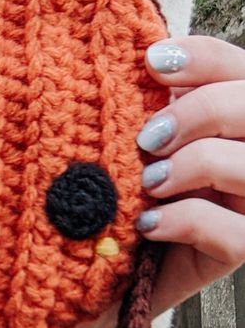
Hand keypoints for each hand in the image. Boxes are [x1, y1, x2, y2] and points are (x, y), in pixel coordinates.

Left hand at [48, 35, 244, 327]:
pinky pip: (236, 234)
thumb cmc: (114, 190)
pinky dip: (187, 221)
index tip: (150, 63)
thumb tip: (139, 58)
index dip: (202, 57)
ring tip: (149, 182)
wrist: (96, 270)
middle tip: (147, 137)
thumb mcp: (127, 139)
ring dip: (196, 164)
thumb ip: (144, 101)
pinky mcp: (241, 249)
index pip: (237, 67)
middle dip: (199, 112)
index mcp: (228, 116)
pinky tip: (148, 224)